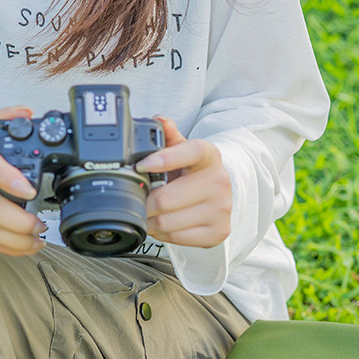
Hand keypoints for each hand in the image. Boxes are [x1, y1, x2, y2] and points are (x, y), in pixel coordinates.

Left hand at [136, 117, 231, 247]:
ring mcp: (221, 208)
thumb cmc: (193, 173)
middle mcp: (219, 181)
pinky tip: (162, 226)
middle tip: (137, 201)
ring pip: (167, 222)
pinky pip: (177, 238)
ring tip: (148, 214)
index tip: (141, 166)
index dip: (164, 159)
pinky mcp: (219, 231)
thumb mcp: (181, 151)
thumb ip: (168, 136)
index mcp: (209, 155)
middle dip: (144, 202)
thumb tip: (158, 120)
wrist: (218, 197)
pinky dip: (162, 235)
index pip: (191, 152)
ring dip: (150, 221)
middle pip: (166, 198)